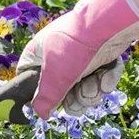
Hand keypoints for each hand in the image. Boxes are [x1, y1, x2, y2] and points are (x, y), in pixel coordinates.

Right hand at [17, 0, 138, 118]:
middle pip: (61, 90)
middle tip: (80, 98)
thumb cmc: (74, 47)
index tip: (49, 103)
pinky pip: (99, 77)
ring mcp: (79, 55)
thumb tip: (40, 114)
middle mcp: (57, 55)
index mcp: (38, 54)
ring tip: (96, 84)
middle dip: (74, 99)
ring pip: (82, 87)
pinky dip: (105, 80)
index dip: (39, 94)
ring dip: (91, 91)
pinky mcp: (99, 55)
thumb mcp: (54, 78)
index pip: (29, 79)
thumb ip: (43, 100)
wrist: (110, 24)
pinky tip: (106, 77)